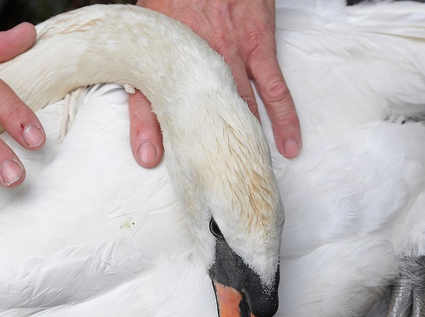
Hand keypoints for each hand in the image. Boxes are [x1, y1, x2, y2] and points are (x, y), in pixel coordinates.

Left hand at [133, 0, 301, 159]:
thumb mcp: (149, 28)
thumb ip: (141, 69)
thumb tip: (136, 107)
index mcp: (161, 53)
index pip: (147, 96)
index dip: (146, 129)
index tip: (148, 159)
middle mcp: (194, 58)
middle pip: (196, 111)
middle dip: (201, 148)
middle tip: (210, 182)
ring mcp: (229, 53)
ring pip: (237, 108)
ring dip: (243, 143)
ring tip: (249, 174)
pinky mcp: (257, 44)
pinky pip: (273, 88)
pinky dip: (283, 118)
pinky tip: (288, 144)